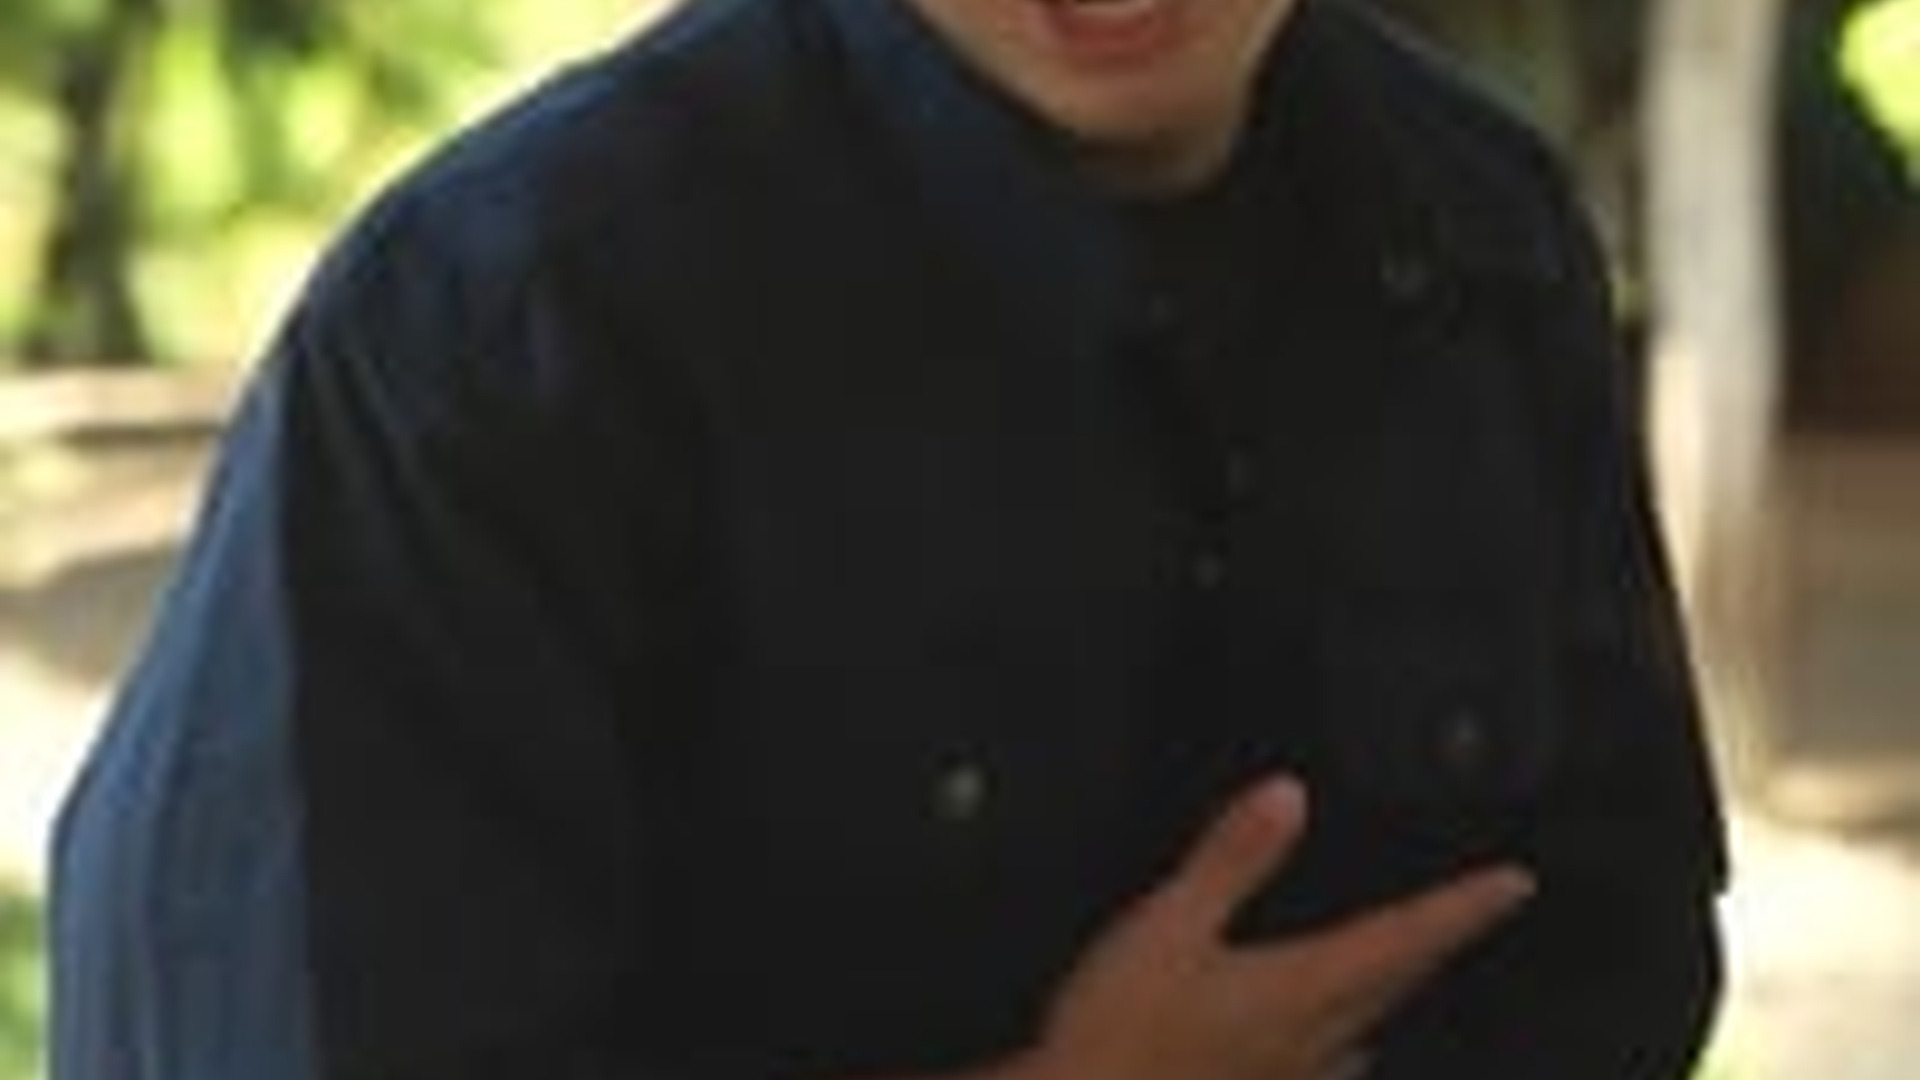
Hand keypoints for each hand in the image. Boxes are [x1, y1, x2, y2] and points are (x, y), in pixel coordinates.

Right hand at [1020, 776, 1534, 1079]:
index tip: (1514, 884)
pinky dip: (1341, 1032)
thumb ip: (1230, 859)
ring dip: (1394, 988)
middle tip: (1474, 913)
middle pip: (1399, 984)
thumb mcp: (1168, 925)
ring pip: (1367, 1025)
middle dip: (1438, 943)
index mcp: (1301, 985)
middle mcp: (1313, 1037)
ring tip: (1407, 963)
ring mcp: (1288, 1075)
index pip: (1406, 937)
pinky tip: (1327, 1038)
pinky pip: (1323, 1061)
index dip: (1464, 907)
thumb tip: (1286, 796)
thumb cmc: (1120, 1033)